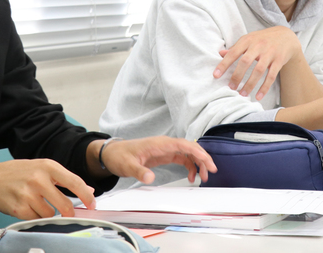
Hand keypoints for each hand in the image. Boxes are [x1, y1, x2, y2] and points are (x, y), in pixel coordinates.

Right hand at [0, 159, 95, 219]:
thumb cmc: (19, 173)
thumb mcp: (43, 168)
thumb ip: (65, 178)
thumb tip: (89, 190)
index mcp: (48, 166)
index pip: (74, 182)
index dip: (86, 196)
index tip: (92, 204)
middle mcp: (39, 179)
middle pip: (64, 204)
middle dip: (69, 212)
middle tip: (69, 213)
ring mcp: (28, 195)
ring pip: (50, 214)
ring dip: (48, 213)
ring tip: (38, 203)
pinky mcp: (19, 209)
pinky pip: (36, 219)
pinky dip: (36, 216)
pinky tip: (28, 207)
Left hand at [97, 137, 216, 183]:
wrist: (112, 153)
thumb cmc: (119, 155)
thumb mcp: (127, 165)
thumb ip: (139, 171)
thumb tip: (150, 178)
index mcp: (160, 143)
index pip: (185, 145)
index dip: (198, 152)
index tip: (208, 162)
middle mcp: (166, 144)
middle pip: (190, 148)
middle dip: (203, 159)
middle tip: (210, 172)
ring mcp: (166, 149)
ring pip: (189, 154)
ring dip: (198, 164)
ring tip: (203, 177)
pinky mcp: (165, 155)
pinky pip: (182, 159)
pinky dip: (190, 166)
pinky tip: (191, 176)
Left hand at [213, 26, 302, 99]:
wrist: (286, 36)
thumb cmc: (263, 39)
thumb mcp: (249, 39)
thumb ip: (236, 47)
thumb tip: (220, 54)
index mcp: (248, 40)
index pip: (233, 52)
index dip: (224, 64)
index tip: (216, 75)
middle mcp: (259, 45)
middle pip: (245, 61)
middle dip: (237, 76)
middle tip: (231, 87)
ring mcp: (270, 53)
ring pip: (258, 70)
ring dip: (250, 84)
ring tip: (243, 94)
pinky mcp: (279, 60)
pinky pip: (271, 76)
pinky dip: (264, 87)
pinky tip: (258, 96)